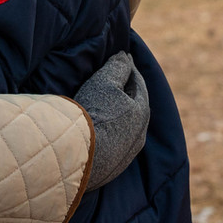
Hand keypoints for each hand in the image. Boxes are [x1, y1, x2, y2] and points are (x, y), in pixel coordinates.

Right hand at [74, 51, 148, 190]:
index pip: (139, 84)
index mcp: (142, 112)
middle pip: (135, 106)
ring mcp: (126, 153)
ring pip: (126, 126)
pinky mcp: (112, 167)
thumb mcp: (105, 81)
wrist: (80, 155)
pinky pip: (115, 141)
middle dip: (127, 91)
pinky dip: (111, 128)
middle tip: (117, 78)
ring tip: (107, 102)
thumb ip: (117, 67)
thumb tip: (125, 56)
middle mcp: (139, 134)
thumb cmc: (94, 113)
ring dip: (120, 112)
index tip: (123, 57)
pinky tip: (100, 126)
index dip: (130, 68)